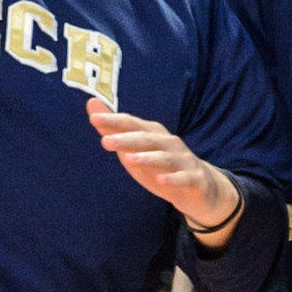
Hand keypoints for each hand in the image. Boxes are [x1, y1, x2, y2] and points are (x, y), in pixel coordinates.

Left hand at [86, 99, 239, 240]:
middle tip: (105, 141)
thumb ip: (113, 128)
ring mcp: (183, 160)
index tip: (95, 119)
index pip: (132, 124)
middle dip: (126, 139)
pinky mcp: (194, 178)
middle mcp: (168, 143)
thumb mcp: (134, 148)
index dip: (114, 121)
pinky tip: (161, 181)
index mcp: (153, 134)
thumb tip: (91, 103)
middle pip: (146, 139)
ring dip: (147, 158)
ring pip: (164, 157)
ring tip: (129, 160)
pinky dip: (173, 179)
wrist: (200, 188)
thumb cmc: (160, 166)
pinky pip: (183, 178)